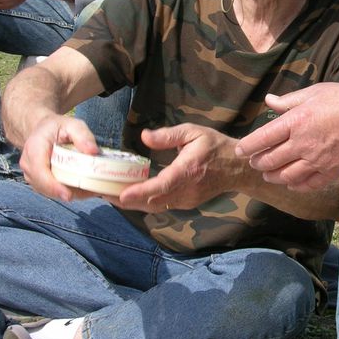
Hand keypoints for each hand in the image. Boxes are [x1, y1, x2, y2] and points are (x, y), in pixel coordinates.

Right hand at [19, 114, 100, 201]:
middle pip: (46, 186)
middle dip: (69, 192)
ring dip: (71, 194)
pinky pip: (53, 192)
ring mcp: (32, 175)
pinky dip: (69, 192)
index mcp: (34, 149)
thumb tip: (93, 151)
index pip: (40, 172)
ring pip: (51, 192)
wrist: (43, 130)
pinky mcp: (38, 182)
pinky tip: (86, 189)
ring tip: (93, 190)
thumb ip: (83, 135)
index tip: (69, 195)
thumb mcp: (72, 124)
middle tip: (93, 192)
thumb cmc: (57, 127)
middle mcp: (29, 165)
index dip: (53, 186)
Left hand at [116, 124, 240, 211]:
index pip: (162, 185)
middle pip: (153, 200)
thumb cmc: (215, 146)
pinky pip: (161, 206)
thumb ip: (168, 135)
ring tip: (109, 196)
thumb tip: (145, 136)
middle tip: (102, 194)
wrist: (237, 169)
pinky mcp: (186, 204)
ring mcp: (187, 200)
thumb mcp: (194, 132)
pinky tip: (129, 196)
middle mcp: (187, 189)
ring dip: (133, 203)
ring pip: (155, 206)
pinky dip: (144, 203)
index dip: (141, 191)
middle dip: (127, 200)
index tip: (121, 194)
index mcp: (189, 170)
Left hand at [234, 82, 338, 190]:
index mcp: (296, 122)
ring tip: (268, 174)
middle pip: (270, 160)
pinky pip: (307, 184)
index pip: (262, 139)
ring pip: (285, 176)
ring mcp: (317, 161)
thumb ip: (289, 101)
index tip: (240, 150)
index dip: (247, 147)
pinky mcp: (331, 171)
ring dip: (273, 176)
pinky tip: (290, 182)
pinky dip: (295, 185)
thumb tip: (269, 100)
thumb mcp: (314, 92)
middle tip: (254, 161)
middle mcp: (303, 144)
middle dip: (258, 162)